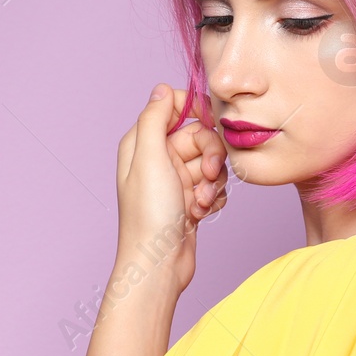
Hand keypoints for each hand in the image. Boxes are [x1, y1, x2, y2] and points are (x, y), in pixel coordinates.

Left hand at [114, 83, 227, 291]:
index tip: (211, 124)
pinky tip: (200, 214)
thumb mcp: (149, 159)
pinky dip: (212, 198)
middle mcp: (157, 159)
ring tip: (198, 203)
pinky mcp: (189, 200)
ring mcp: (174, 180)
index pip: (174, 107)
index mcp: (141, 143)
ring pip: (211, 162)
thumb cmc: (149, 216)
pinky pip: (213, 185)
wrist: (158, 266)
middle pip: (199, 136)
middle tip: (203, 177)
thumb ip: (154, 119)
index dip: (196, 112)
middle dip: (209, 156)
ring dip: (212, 182)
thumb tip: (163, 88)